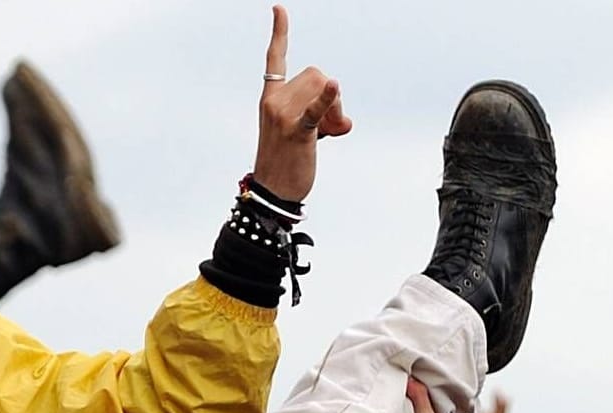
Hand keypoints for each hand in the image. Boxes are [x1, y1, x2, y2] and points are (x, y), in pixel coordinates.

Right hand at [250, 5, 351, 201]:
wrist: (272, 194)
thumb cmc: (287, 162)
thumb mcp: (299, 129)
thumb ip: (319, 112)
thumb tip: (343, 117)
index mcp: (270, 99)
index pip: (274, 59)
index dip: (279, 33)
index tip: (279, 9)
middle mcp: (273, 102)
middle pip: (316, 75)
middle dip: (330, 98)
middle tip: (326, 128)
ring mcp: (282, 117)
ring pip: (323, 89)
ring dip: (334, 112)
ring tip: (325, 137)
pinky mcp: (297, 133)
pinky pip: (315, 111)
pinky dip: (327, 101)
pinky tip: (334, 88)